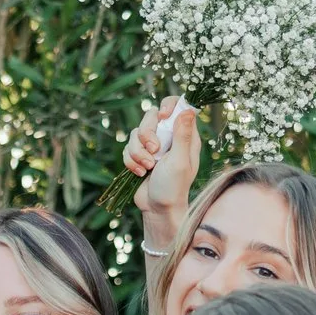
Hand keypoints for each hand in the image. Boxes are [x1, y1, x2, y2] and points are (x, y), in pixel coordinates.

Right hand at [122, 95, 201, 223]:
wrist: (158, 209)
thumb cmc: (174, 187)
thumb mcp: (180, 161)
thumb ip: (183, 135)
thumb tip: (188, 109)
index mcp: (185, 135)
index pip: (177, 106)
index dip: (167, 106)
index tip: (162, 117)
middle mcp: (169, 137)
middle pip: (150, 116)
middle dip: (147, 134)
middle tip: (154, 151)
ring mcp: (153, 146)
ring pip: (136, 132)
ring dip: (138, 152)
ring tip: (148, 168)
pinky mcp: (139, 155)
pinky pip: (127, 147)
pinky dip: (131, 161)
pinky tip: (140, 173)